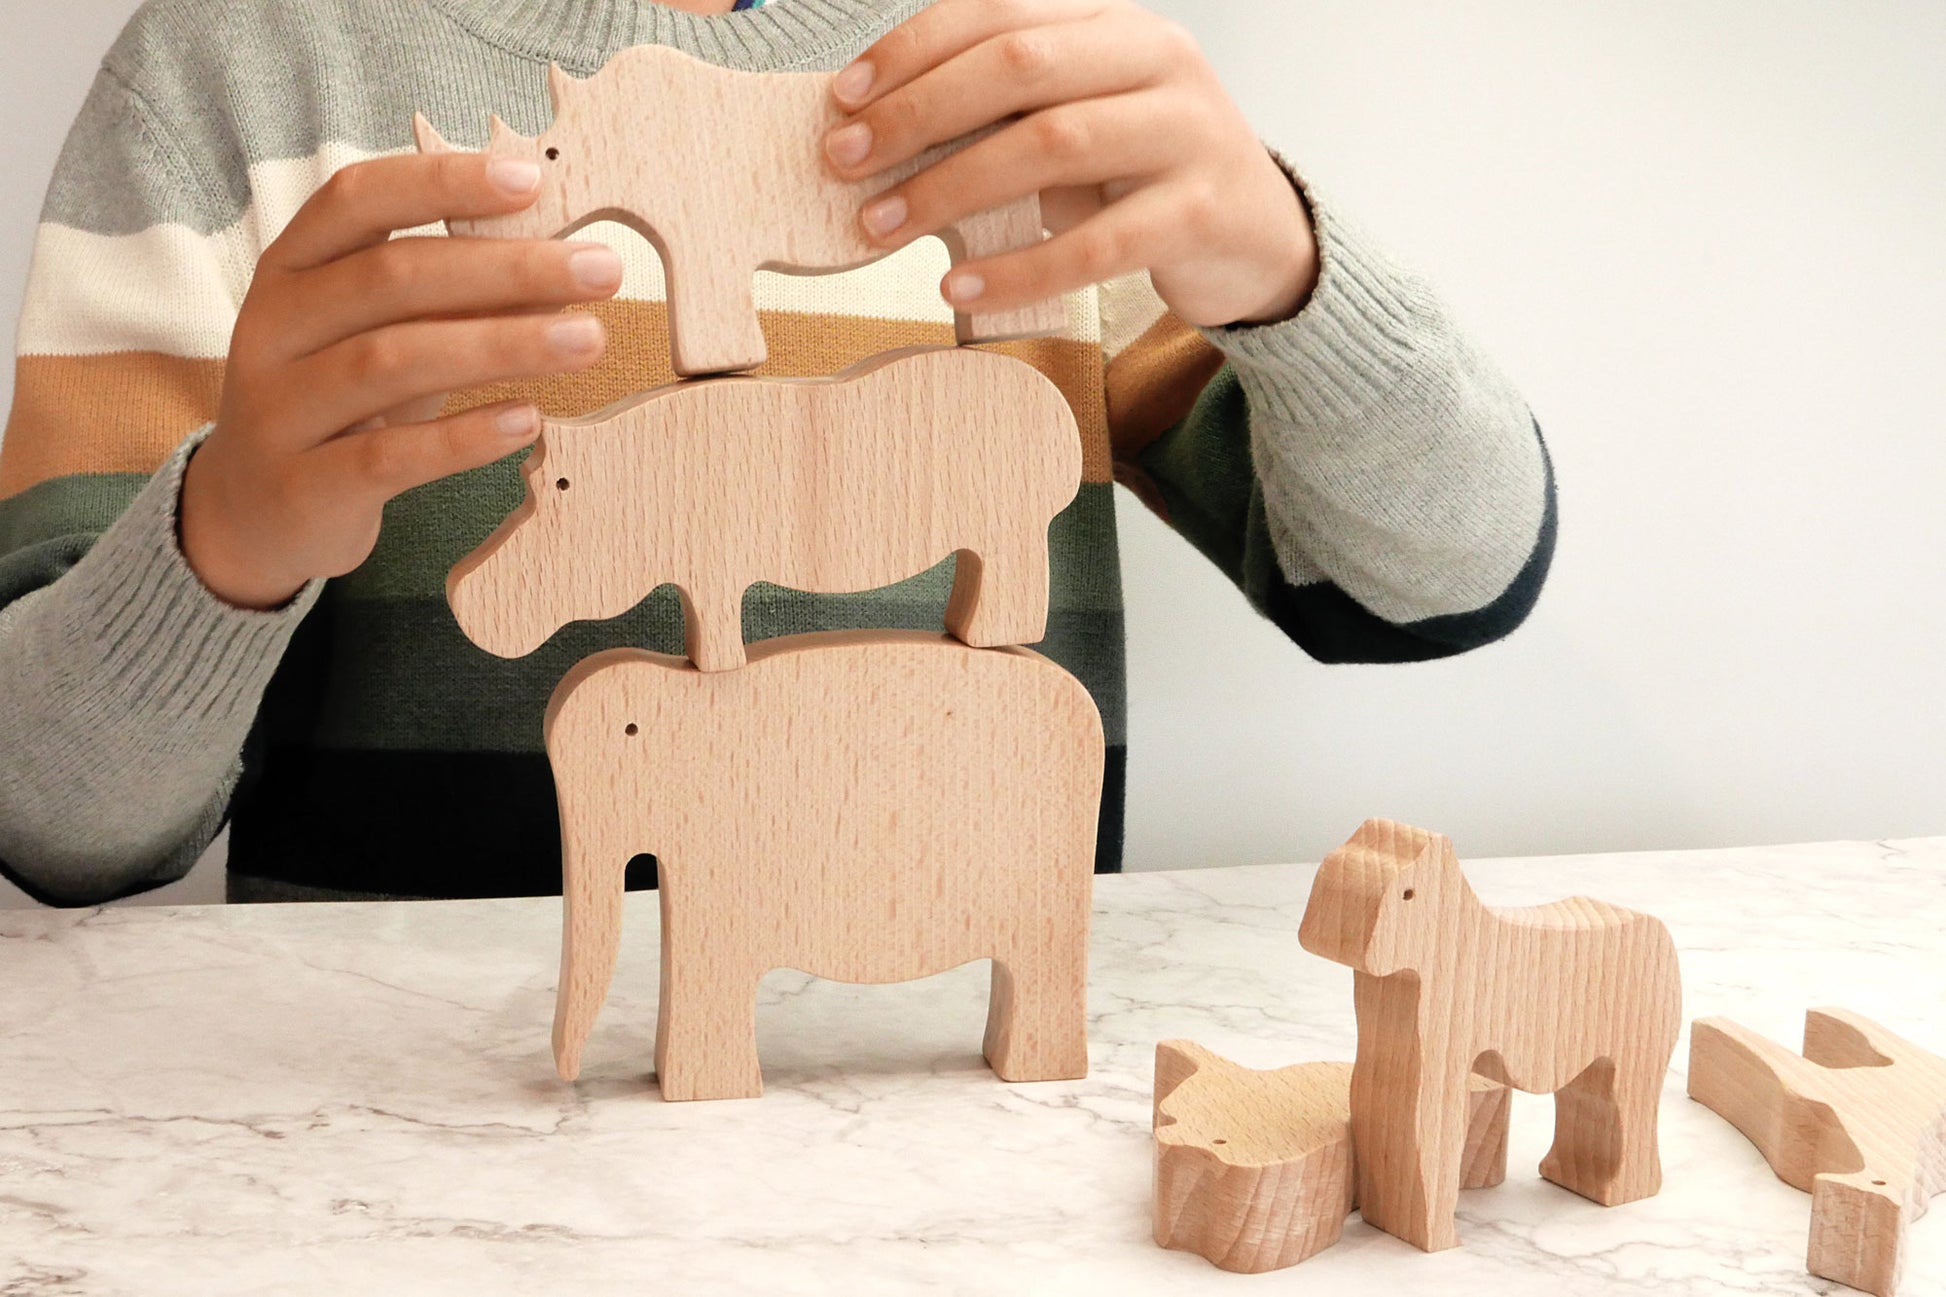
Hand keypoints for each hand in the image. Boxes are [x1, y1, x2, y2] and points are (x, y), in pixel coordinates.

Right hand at [180, 153, 621, 609]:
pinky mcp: (301, 486)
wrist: (254, 514)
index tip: (531, 181)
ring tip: (588, 340)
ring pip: (390, 362)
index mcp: (291, 267)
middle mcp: (274, 326)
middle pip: (390, 277)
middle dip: (506, 268)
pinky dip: (463, 437)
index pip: (357, 198)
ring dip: (501, 346)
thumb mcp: (386, 335)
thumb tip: (563, 266)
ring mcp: (278, 408)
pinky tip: (527, 420)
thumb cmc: (342, 404)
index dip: (442, 182)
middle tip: (602, 271)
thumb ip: (452, 298)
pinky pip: (388, 455)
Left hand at [823, 0, 1318, 329]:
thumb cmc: (1146, 177)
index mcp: (1116, 23)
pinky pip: (1097, 243)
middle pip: (1018, 67)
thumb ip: (1007, 112)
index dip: (913, 51)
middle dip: (917, 114)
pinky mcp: (1201, 212)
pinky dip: (1019, 268)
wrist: (1261, 239)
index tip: (842, 98)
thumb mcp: (1083, 120)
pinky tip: (961, 287)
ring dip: (949, 188)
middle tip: (843, 160)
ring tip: (880, 226)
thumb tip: (878, 130)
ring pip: (1051, 145)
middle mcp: (1157, 59)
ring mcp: (1187, 132)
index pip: (1000, 13)